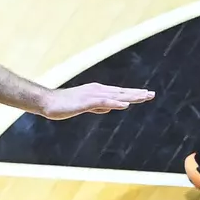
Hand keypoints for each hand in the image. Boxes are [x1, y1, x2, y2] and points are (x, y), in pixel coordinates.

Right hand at [37, 82, 153, 118]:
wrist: (48, 102)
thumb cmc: (64, 105)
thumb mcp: (84, 107)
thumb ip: (97, 107)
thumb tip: (109, 108)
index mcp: (98, 92)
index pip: (119, 93)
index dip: (133, 94)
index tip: (146, 94)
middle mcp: (97, 91)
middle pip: (121, 93)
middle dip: (137, 94)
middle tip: (152, 94)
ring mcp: (92, 95)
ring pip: (115, 96)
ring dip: (130, 96)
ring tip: (144, 97)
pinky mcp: (86, 101)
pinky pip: (103, 102)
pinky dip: (115, 103)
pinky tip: (125, 105)